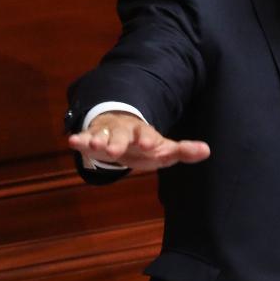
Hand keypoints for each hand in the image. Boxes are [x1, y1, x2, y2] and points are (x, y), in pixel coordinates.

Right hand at [67, 112, 210, 170]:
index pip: (147, 134)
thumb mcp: (165, 149)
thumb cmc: (146, 144)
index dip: (148, 138)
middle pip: (122, 134)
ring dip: (98, 140)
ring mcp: (108, 132)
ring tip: (94, 145)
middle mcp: (125, 130)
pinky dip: (80, 140)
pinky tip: (72, 140)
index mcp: (144, 133)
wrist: (123, 134)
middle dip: (118, 141)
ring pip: (102, 135)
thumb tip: (207, 150)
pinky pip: (86, 138)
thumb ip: (184, 150)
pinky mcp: (94, 137)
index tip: (149, 143)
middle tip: (113, 150)